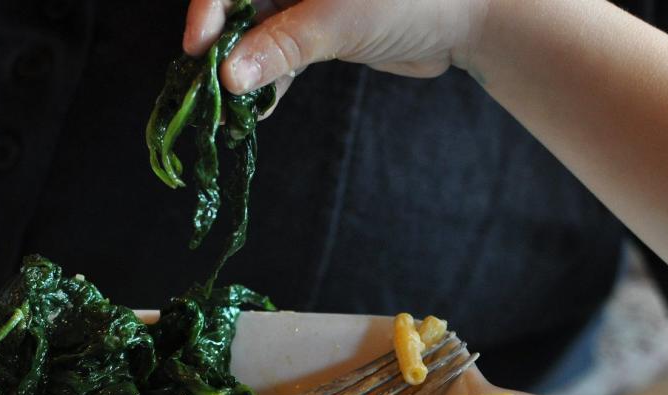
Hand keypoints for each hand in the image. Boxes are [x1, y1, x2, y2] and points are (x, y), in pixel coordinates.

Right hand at [183, 0, 490, 94]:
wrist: (469, 15)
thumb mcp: (336, 20)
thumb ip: (280, 46)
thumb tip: (228, 76)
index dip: (209, 11)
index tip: (197, 51)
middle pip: (239, 6)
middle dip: (224, 48)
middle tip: (207, 90)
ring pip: (258, 33)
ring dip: (245, 71)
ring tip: (232, 110)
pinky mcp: (320, 27)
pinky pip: (281, 52)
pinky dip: (271, 79)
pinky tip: (259, 109)